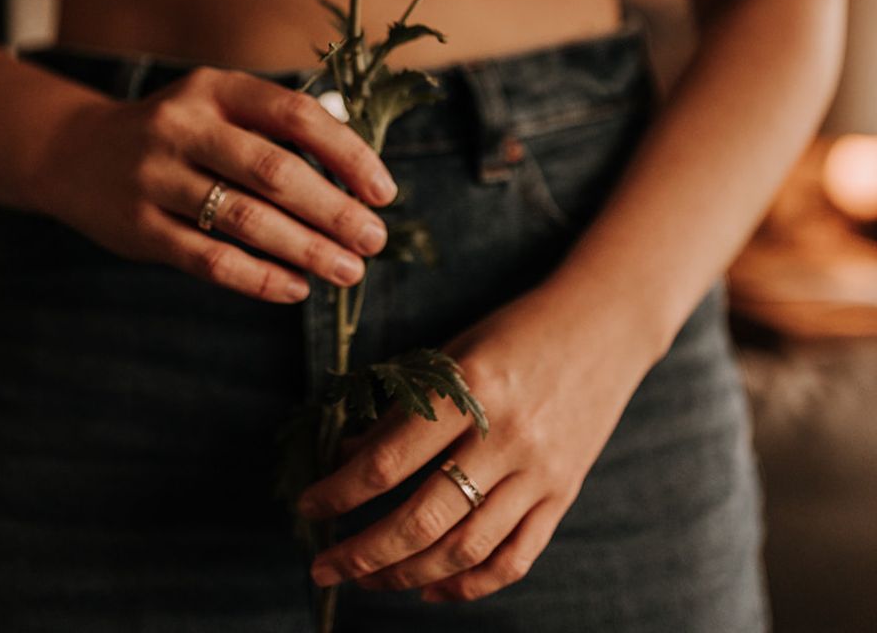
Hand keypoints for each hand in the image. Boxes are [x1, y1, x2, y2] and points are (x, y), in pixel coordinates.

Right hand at [39, 65, 397, 301]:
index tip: (383, 191)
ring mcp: (156, 177)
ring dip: (305, 249)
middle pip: (274, 171)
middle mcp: (184, 127)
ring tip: (348, 270)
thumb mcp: (218, 107)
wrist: (74, 152)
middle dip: (333, 210)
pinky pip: (208, 259)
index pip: (296, 115)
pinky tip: (295, 289)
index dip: (347, 154)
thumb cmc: (176, 132)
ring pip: (244, 219)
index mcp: (215, 89)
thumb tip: (356, 174)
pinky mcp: (138, 227)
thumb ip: (277, 130)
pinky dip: (258, 277)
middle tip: (374, 239)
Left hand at [295, 280, 659, 600]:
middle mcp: (506, 437)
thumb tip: (348, 458)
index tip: (308, 506)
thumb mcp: (455, 352)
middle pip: (423, 518)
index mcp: (470, 389)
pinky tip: (432, 588)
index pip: (390, 460)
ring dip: (406, 575)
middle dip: (363, 552)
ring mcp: (540, 472)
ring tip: (367, 579)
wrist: (604, 325)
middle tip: (323, 565)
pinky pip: (514, 558)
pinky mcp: (563, 495)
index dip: (340, 491)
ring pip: (465, 549)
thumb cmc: (517, 329)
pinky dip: (469, 585)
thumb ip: (406, 406)